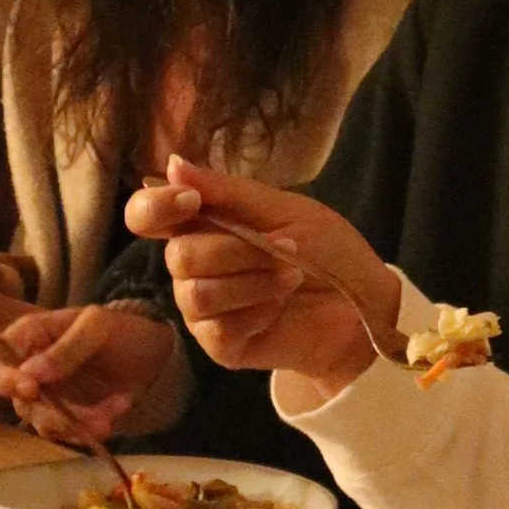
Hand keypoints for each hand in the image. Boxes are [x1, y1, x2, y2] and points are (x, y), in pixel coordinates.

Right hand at [0, 298, 182, 445]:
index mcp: (25, 339)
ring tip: (114, 409)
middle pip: (16, 402)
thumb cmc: (118, 328)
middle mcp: (27, 371)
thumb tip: (30, 373)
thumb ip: (66, 348)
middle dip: (49, 412)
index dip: (0, 380)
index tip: (30, 389)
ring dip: (78, 423)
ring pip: (44, 423)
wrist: (152, 351)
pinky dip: (94, 427)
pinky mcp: (67, 418)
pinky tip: (119, 406)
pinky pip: (69, 433)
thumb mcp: (97, 326)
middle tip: (76, 414)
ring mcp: (47, 398)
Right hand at [124, 162, 396, 400]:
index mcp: (202, 224)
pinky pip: (218, 328)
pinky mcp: (220, 344)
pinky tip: (278, 309)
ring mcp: (203, 309)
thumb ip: (227, 192)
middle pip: (178, 257)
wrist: (363, 307)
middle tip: (284, 251)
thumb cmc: (326, 252)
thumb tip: (173, 164)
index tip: (193, 202)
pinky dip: (258, 312)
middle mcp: (192, 266)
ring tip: (290, 278)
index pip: (145, 214)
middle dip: (237, 251)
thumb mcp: (285, 210)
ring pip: (197, 294)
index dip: (156, 207)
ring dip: (253, 282)